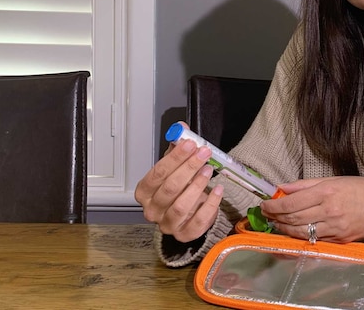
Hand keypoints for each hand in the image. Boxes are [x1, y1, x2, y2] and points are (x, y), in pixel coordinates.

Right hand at [134, 125, 223, 242]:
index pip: (157, 173)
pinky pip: (198, 221)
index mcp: (144, 191)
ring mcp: (167, 224)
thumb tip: (181, 128)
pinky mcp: (184, 234)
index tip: (190, 144)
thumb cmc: (177, 189)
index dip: (174, 158)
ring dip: (197, 185)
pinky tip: (218, 190)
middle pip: (169, 188)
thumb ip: (177, 149)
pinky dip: (210, 204)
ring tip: (209, 170)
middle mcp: (152, 210)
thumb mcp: (174, 168)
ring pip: (181, 205)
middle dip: (188, 168)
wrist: (187, 214)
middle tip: (204, 153)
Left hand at [260, 177, 363, 242]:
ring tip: (276, 224)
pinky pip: (314, 239)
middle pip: (293, 219)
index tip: (264, 205)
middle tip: (266, 214)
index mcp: (326, 193)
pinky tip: (293, 231)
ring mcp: (334, 228)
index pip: (291, 203)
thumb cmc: (359, 189)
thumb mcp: (332, 180)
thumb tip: (282, 188)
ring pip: (300, 232)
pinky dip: (300, 236)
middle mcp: (329, 211)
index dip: (274, 206)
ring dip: (284, 229)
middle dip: (275, 217)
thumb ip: (305, 185)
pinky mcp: (339, 241)